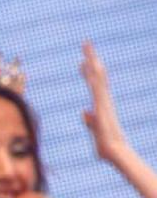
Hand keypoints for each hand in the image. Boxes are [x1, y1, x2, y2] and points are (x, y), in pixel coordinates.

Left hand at [80, 41, 127, 162]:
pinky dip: (94, 76)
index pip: (93, 85)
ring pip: (98, 77)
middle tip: (85, 43)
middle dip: (91, 59)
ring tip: (86, 46)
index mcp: (101, 105)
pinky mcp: (103, 107)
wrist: (116, 154)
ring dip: (92, 61)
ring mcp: (104, 102)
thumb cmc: (106, 146)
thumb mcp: (94, 130)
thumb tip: (83, 112)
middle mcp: (104, 100)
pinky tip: (89, 65)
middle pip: (97, 75)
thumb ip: (89, 120)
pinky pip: (97, 88)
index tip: (81, 61)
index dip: (88, 72)